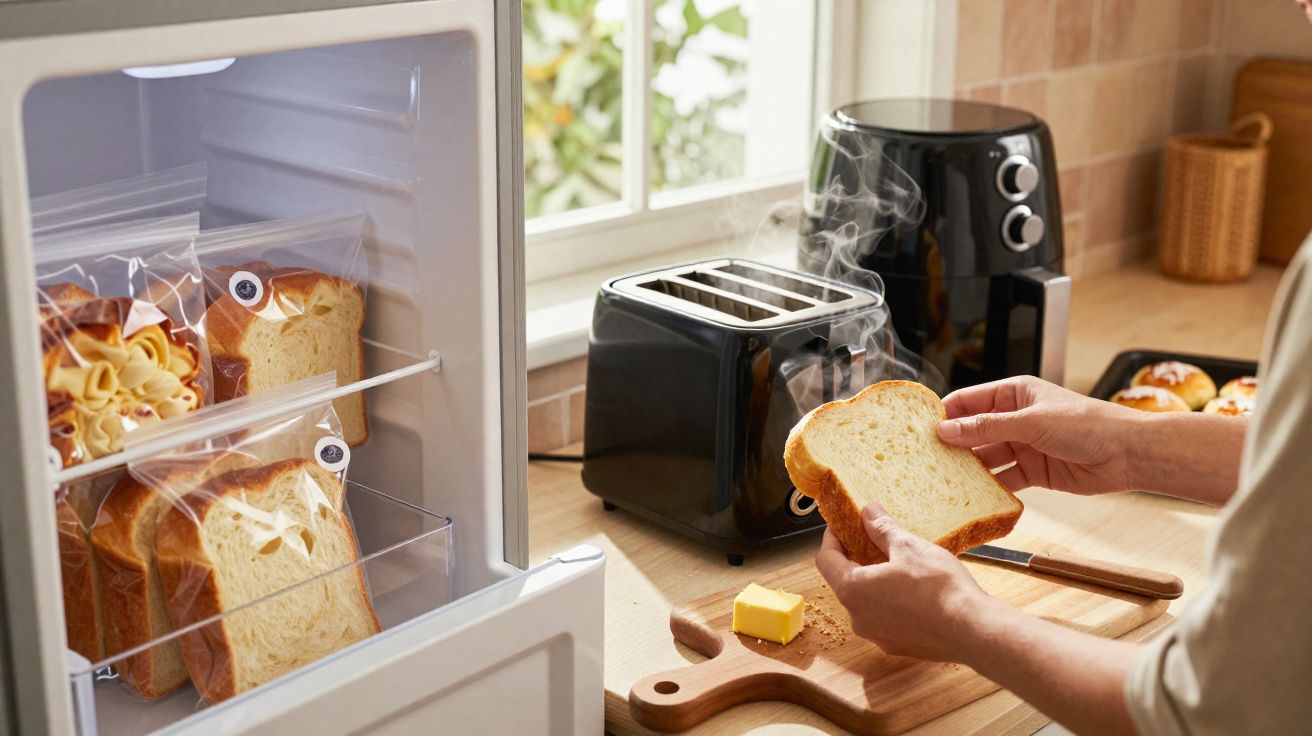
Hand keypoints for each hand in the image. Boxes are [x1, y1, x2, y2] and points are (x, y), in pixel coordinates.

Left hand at [815, 504, 987, 661]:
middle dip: (857, 558)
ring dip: (876, 581)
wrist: (974, 630)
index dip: (832, 539)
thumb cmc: (940, 588)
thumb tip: (868, 512)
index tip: (842, 526)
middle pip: (846, 581)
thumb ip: (882, 528)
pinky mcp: (898, 645)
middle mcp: (858, 618)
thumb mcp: (908, 546)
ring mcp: (877, 635)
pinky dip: (891, 601)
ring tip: (899, 563)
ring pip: (867, 601)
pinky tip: (914, 589)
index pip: (826, 560)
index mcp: (852, 590)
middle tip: (874, 539)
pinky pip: (885, 618)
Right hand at [936, 376, 1137, 495]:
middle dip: (951, 444)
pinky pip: (1004, 479)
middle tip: (923, 460)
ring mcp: (1023, 445)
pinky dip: (990, 487)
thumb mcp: (1030, 421)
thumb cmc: (1086, 424)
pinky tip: (973, 495)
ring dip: (969, 468)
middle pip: (973, 431)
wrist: (1128, 453)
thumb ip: (986, 427)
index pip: (968, 401)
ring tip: (943, 480)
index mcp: (1014, 393)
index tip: (917, 429)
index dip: (944, 414)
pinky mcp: (1034, 471)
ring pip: (986, 457)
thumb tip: (946, 429)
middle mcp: (1015, 418)